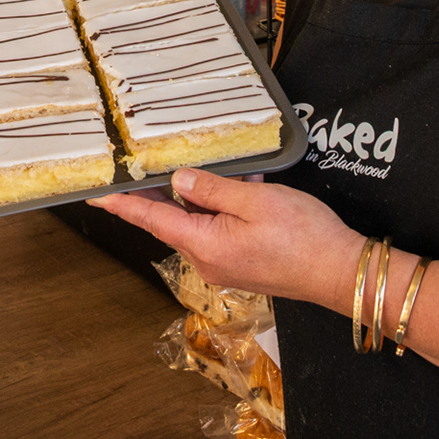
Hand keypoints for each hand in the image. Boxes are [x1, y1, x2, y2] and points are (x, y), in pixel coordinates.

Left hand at [92, 168, 362, 312]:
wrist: (341, 272)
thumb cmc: (304, 237)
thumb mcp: (255, 200)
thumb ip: (212, 189)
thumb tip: (179, 182)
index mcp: (204, 245)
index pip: (152, 219)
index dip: (123, 204)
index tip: (97, 194)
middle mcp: (208, 260)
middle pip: (174, 220)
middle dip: (167, 191)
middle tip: (148, 166)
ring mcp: (225, 265)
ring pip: (200, 222)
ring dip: (206, 196)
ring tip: (219, 170)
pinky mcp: (242, 263)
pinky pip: (221, 230)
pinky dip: (226, 207)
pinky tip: (246, 187)